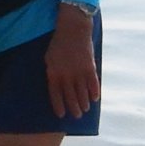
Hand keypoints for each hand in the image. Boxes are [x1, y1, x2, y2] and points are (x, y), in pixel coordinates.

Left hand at [45, 4, 99, 118]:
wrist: (73, 29)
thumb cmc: (58, 44)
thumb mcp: (49, 58)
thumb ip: (52, 72)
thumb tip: (55, 85)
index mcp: (54, 73)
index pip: (55, 94)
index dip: (59, 106)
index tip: (61, 115)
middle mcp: (66, 75)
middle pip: (70, 96)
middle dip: (73, 108)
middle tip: (76, 116)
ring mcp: (79, 72)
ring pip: (82, 92)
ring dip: (84, 102)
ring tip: (85, 110)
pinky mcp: (90, 67)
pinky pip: (93, 83)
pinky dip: (95, 91)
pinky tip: (95, 98)